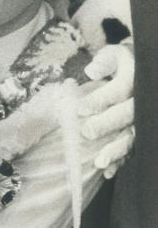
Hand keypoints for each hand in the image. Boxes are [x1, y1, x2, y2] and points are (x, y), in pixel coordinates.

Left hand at [79, 43, 134, 177]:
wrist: (143, 70)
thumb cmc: (121, 63)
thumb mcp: (112, 55)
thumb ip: (103, 62)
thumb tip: (90, 72)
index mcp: (136, 79)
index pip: (118, 91)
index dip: (100, 100)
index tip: (80, 109)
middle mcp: (144, 101)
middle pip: (127, 115)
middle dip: (106, 125)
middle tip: (86, 133)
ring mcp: (146, 120)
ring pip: (133, 136)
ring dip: (116, 151)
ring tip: (99, 163)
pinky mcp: (143, 134)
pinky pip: (134, 148)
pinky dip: (121, 161)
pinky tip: (108, 172)